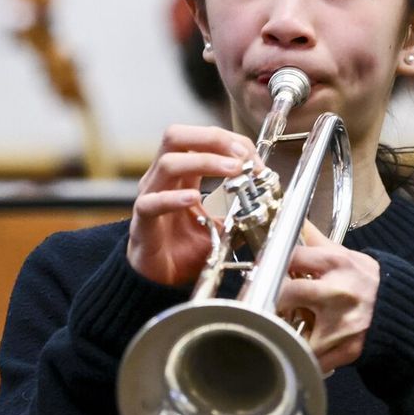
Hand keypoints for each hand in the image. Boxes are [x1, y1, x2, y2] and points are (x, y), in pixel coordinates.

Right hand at [128, 125, 257, 284]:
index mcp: (183, 173)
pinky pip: (152, 203)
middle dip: (213, 139)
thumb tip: (270, 197)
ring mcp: (150, 196)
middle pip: (177, 136)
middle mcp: (163, 178)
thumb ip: (243, 208)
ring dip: (205, 161)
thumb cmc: (188, 246)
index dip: (232, 143)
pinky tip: (193, 199)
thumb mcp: (224, 223)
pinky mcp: (143, 221)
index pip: (202, 139)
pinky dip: (173, 198)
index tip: (256, 160)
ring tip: (233, 171)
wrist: (163, 279)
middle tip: (242, 155)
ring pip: (168, 163)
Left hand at [277, 221, 380, 373]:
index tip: (266, 273)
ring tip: (287, 329)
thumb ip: (319, 242)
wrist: (407, 311)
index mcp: (336, 264)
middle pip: (284, 294)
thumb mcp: (349, 256)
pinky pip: (312, 359)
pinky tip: (306, 348)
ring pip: (293, 333)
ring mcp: (341, 323)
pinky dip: (305, 357)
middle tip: (270, 304)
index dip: (271, 265)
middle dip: (272, 300)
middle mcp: (336, 291)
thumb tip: (299, 222)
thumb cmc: (373, 282)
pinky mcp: (347, 349)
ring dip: (286, 333)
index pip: (289, 257)